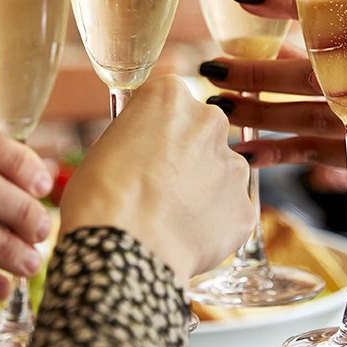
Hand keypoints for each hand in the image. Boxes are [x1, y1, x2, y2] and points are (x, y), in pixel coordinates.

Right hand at [59, 75, 255, 282]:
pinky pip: (231, 212)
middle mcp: (211, 121)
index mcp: (171, 97)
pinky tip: (185, 238)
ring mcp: (234, 165)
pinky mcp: (245, 205)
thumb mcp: (106, 145)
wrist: (123, 249)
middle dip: (188, 156)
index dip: (157, 131)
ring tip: (170, 217)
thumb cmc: (101, 198)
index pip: (171, 103)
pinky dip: (214, 225)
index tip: (146, 150)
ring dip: (204, 189)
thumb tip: (147, 147)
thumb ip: (140, 134)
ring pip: (222, 173)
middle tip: (159, 186)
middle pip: (204, 134)